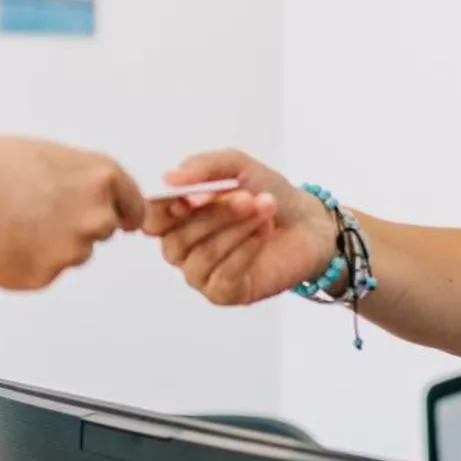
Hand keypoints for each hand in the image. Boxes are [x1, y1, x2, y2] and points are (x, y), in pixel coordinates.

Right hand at [0, 138, 144, 289]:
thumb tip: (99, 196)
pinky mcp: (47, 276)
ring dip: (54, 243)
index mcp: (101, 178)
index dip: (120, 208)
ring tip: (13, 221)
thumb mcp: (47, 155)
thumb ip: (81, 178)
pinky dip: (31, 260)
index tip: (116, 215)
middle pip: (104, 229)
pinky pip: (48, 270)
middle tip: (38, 210)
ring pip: (75, 252)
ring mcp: (73, 249)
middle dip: (79, 224)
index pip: (133, 204)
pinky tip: (4, 241)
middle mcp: (96, 215)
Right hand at [143, 149, 337, 305]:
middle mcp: (182, 249)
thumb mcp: (237, 167)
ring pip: (202, 256)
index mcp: (176, 218)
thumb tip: (169, 177)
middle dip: (214, 215)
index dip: (167, 210)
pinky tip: (264, 232)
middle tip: (248, 197)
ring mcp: (201, 274)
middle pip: (176, 239)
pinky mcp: (224, 294)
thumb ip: (203, 166)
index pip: (150, 220)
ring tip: (265, 209)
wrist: (309, 222)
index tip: (195, 196)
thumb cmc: (268, 193)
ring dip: (236, 229)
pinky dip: (245, 251)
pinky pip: (223, 276)